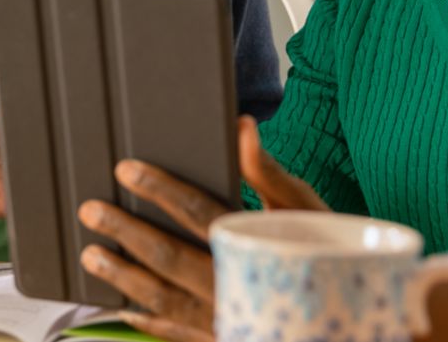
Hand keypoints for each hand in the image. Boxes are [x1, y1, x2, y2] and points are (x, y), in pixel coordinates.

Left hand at [77, 116, 326, 341]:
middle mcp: (238, 287)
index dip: (160, 189)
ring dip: (124, 276)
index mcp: (255, 246)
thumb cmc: (330, 253)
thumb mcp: (306, 208)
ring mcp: (228, 320)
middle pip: (170, 257)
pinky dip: (147, 321)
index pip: (198, 212)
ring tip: (91, 255)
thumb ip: (268, 171)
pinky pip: (175, 336)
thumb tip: (241, 127)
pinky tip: (123, 307)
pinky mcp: (221, 341)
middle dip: (126, 231)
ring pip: (164, 300)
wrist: (357, 320)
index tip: (127, 170)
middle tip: (91, 210)